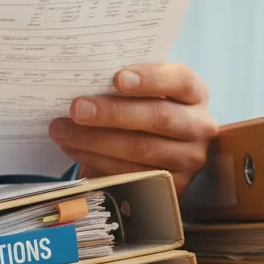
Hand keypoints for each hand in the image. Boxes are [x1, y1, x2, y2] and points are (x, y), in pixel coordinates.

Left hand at [48, 63, 218, 193]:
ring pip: (142, 149)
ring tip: (63, 131)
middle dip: (113, 113)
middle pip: (158, 117)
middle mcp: (199, 126)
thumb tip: (82, 82)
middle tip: (76, 109)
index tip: (117, 78)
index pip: (180, 81)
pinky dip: (98, 161)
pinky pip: (132, 174)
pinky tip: (75, 150)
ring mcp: (190, 159)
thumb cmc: (146, 107)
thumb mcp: (146, 91)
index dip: (150, 79)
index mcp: (195, 93)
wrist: (162, 147)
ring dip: (96, 140)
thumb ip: (124, 85)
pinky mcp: (173, 186)